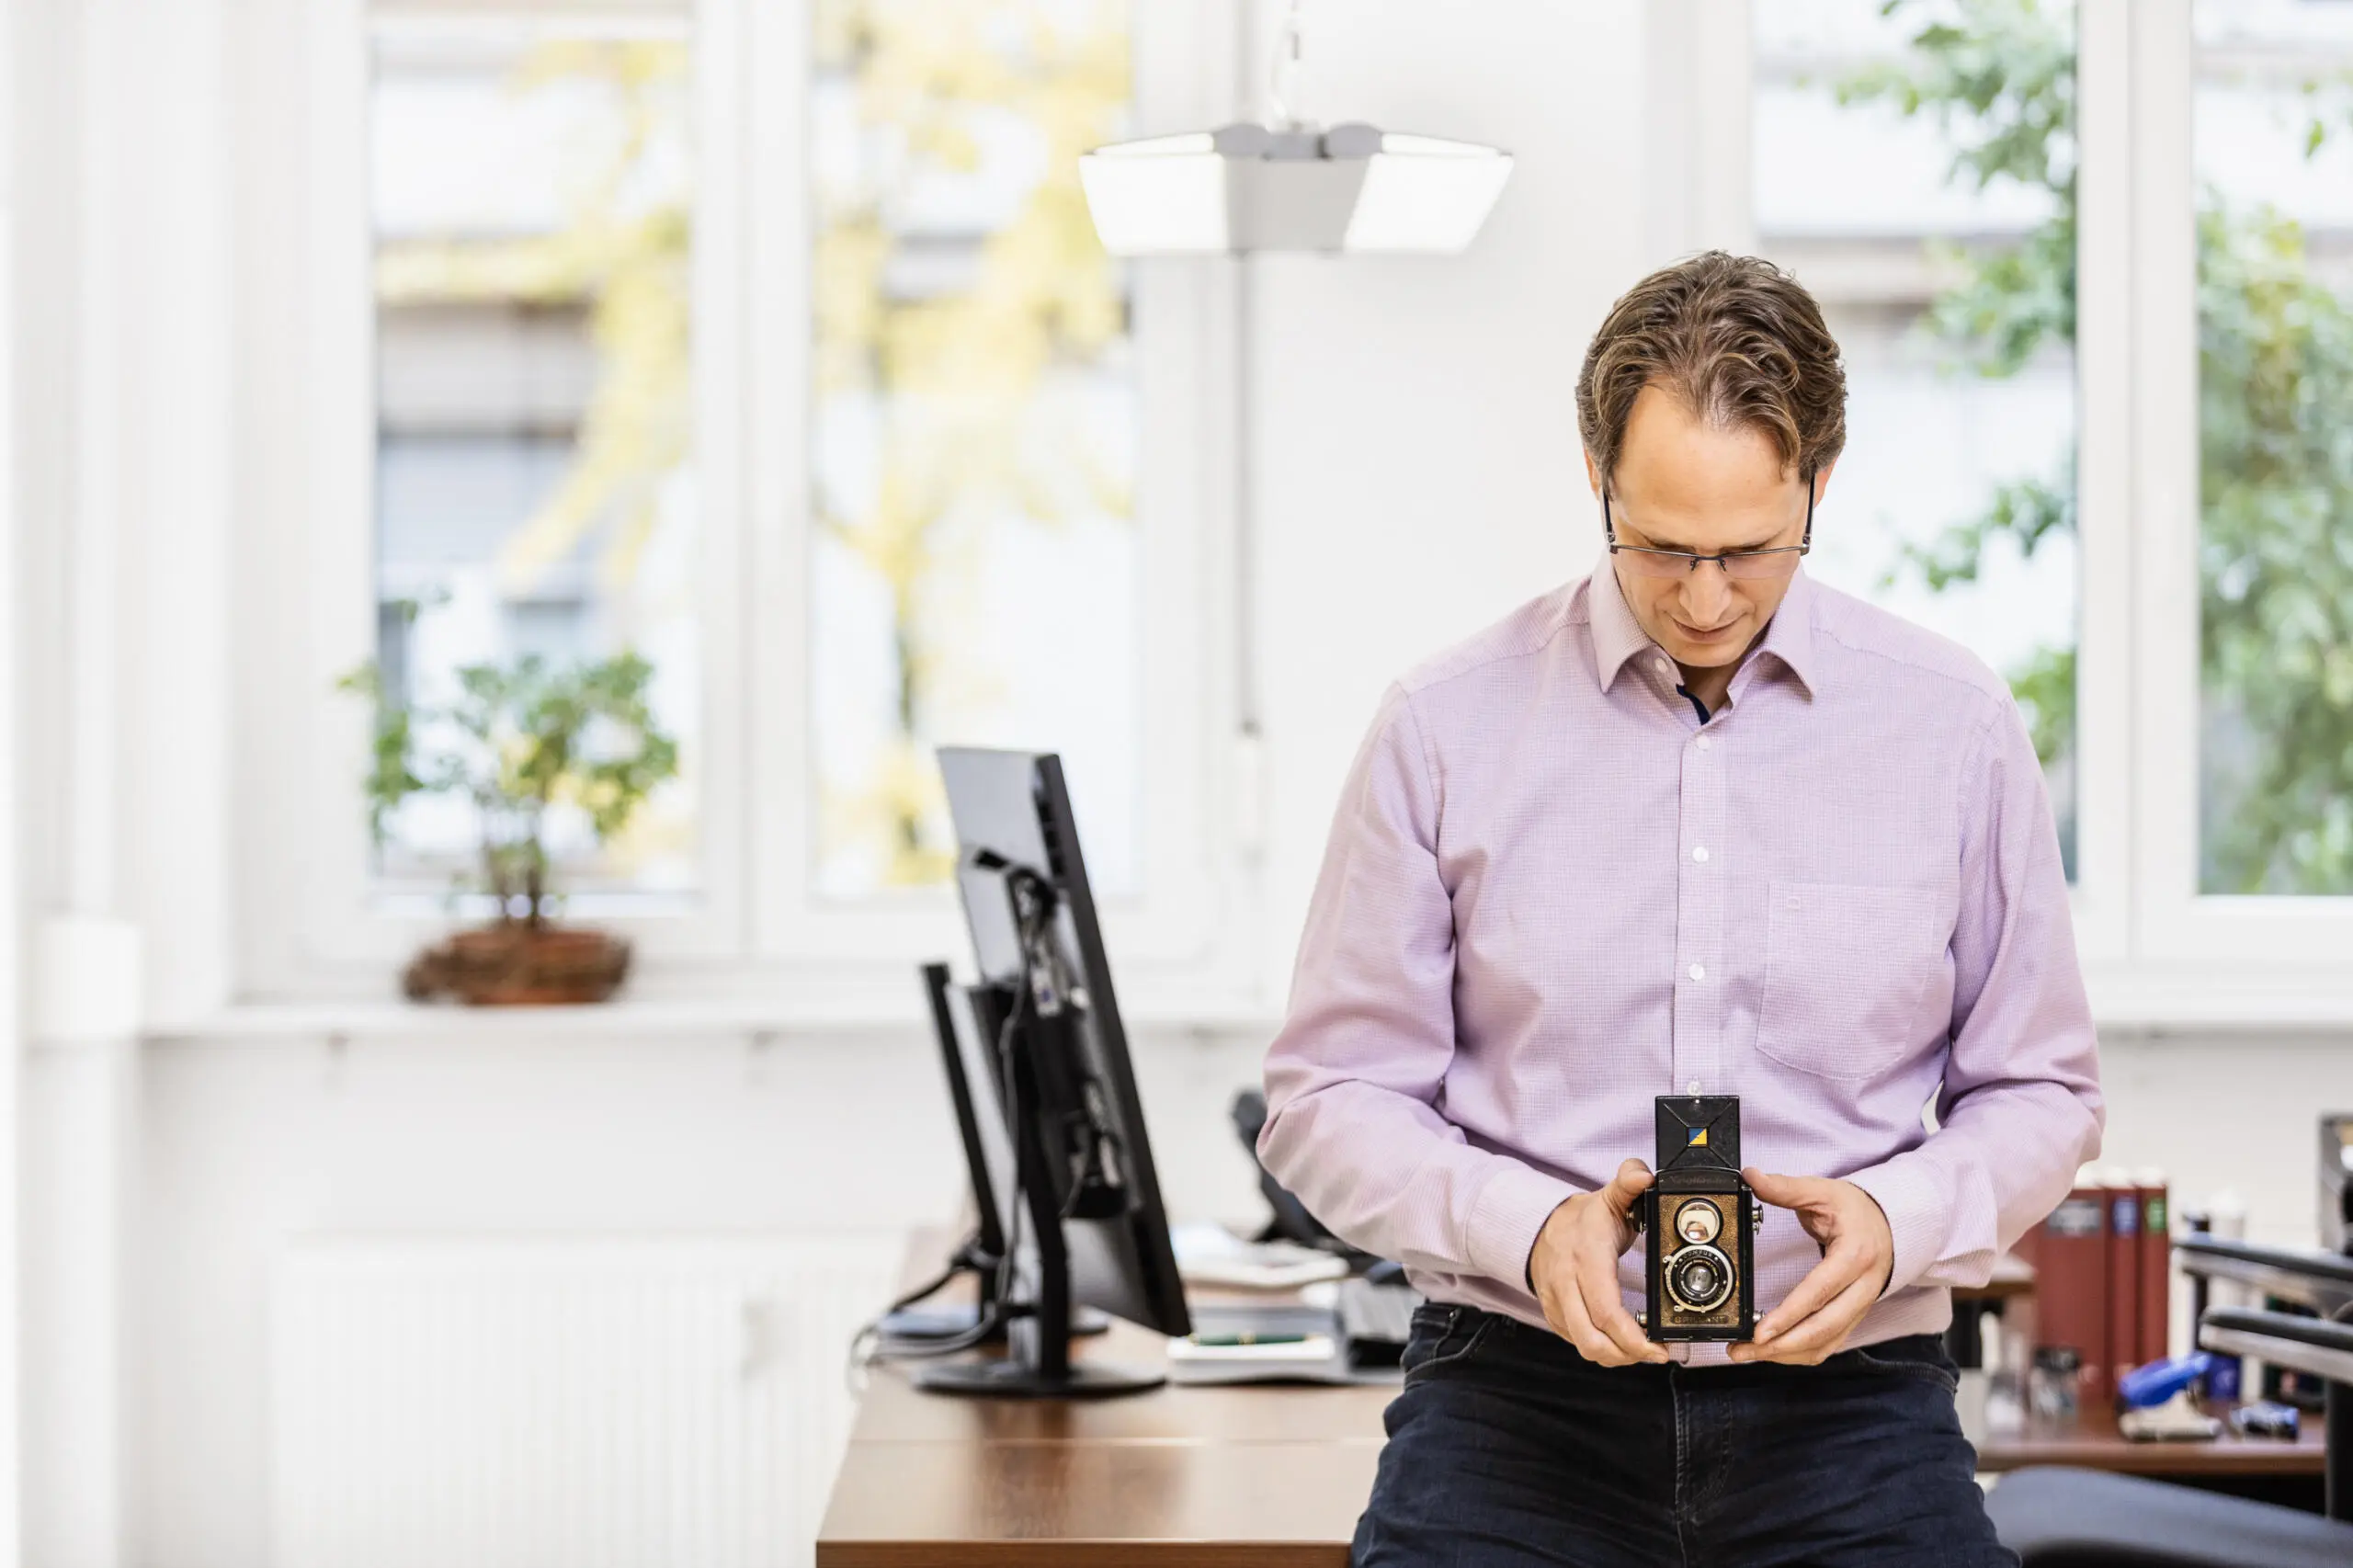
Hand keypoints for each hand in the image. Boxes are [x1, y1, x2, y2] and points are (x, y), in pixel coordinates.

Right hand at [1528, 1158, 1668, 1365]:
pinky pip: (1577, 1342)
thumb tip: (1645, 1175)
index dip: (1633, 1338)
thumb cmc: (1582, 1219)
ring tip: (1641, 1350)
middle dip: (1628, 1356)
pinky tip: (1621, 1343)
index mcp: (1585, 1258)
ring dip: (1616, 1357)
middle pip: (1592, 1340)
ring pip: (1584, 1346)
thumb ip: (1629, 1183)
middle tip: (1657, 1354)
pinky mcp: (1554, 1315)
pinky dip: (1602, 1349)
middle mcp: (1566, 1284)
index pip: (1606, 1310)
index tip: (1659, 1348)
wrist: (1538, 1228)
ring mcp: (1557, 1302)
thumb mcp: (1608, 1197)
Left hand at [1726, 1168, 1893, 1365]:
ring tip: (1750, 1353)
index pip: (1819, 1293)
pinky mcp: (1854, 1316)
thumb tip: (1752, 1177)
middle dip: (1782, 1346)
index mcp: (1854, 1257)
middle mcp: (1862, 1288)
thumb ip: (1785, 1188)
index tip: (1760, 1331)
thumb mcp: (1822, 1191)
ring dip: (1788, 1354)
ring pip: (1827, 1342)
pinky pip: (1830, 1343)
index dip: (1789, 1315)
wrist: (1892, 1223)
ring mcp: (1861, 1306)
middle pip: (1824, 1329)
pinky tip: (1775, 1351)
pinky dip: (1802, 1352)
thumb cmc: (1856, 1209)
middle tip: (1745, 1349)